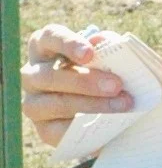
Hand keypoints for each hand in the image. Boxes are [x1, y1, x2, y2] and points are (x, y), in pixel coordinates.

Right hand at [21, 25, 131, 146]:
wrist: (106, 111)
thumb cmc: (103, 72)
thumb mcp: (106, 57)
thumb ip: (106, 47)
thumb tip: (102, 41)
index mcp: (45, 47)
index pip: (50, 37)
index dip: (68, 44)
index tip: (90, 53)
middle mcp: (32, 74)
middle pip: (50, 76)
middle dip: (86, 81)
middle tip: (117, 85)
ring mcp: (34, 103)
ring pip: (57, 103)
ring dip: (92, 104)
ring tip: (122, 104)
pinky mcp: (45, 129)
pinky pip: (61, 130)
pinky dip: (86, 125)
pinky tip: (108, 123)